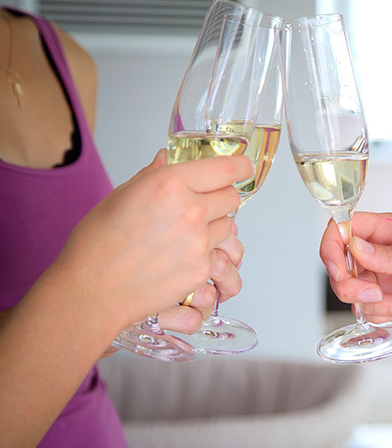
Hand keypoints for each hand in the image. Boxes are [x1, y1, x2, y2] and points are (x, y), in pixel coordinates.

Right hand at [52, 149, 252, 334]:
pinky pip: (217, 254)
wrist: (92, 291)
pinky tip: (177, 256)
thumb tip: (168, 157)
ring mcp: (199, 243)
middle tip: (201, 203)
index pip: (225, 169)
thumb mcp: (121, 195)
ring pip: (228, 225)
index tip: (243, 166)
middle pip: (232, 197)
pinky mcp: (202, 270)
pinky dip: (204, 253)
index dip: (239, 166)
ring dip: (214, 226)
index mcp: (170, 184)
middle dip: (220, 197)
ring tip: (181, 234)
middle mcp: (190, 210)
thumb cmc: (97, 243)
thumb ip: (154, 174)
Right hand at [320, 212, 391, 325]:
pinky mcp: (389, 296)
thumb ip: (390, 255)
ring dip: (372, 303)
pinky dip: (383, 312)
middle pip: (340, 264)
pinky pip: (368, 308)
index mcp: (388, 228)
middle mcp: (379, 250)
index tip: (337, 269)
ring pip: (352, 290)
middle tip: (374, 295)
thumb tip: (354, 246)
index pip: (343, 227)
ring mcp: (383, 274)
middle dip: (349, 284)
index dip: (331, 246)